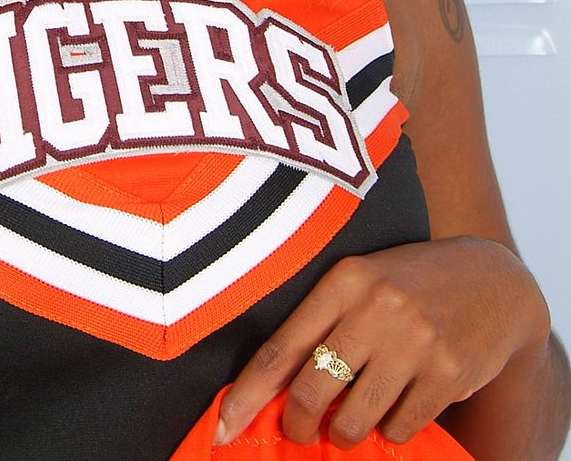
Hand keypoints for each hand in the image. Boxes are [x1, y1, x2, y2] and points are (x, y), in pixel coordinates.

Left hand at [215, 237, 549, 450]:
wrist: (492, 281)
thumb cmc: (411, 285)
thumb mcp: (363, 284)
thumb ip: (324, 325)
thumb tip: (274, 391)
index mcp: (343, 280)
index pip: (281, 347)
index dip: (247, 394)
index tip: (223, 426)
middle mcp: (374, 308)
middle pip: (311, 391)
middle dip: (298, 424)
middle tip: (300, 431)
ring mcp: (412, 342)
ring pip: (353, 420)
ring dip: (345, 434)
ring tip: (350, 422)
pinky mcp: (445, 374)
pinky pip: (398, 429)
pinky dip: (390, 432)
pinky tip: (395, 410)